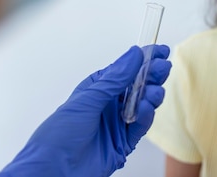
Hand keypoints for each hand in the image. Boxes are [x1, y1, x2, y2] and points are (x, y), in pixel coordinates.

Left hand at [0, 44, 171, 176]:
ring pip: (142, 104)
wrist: (53, 171)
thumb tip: (134, 55)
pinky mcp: (123, 142)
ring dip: (151, 95)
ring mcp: (117, 123)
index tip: (160, 51)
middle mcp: (109, 104)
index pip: (126, 69)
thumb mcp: (88, 99)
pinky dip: (146, 116)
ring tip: (154, 92)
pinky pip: (140, 126)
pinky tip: (146, 109)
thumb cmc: (59, 134)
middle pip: (138, 85)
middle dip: (152, 75)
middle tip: (163, 69)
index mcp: (98, 89)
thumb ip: (115, 78)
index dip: (144, 59)